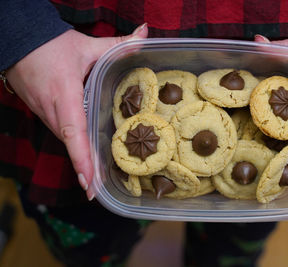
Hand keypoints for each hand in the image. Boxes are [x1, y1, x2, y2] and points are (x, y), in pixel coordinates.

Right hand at [6, 23, 147, 199]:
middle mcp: (54, 112)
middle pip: (72, 145)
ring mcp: (47, 114)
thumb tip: (145, 32)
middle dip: (84, 170)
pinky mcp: (46, 113)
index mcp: (64, 97)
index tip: (89, 184)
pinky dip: (75, 148)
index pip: (73, 134)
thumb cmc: (51, 46)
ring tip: (97, 183)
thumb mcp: (87, 45)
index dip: (81, 159)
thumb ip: (119, 43)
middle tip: (100, 192)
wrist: (18, 41)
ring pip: (67, 142)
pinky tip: (88, 158)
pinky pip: (63, 134)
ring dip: (80, 162)